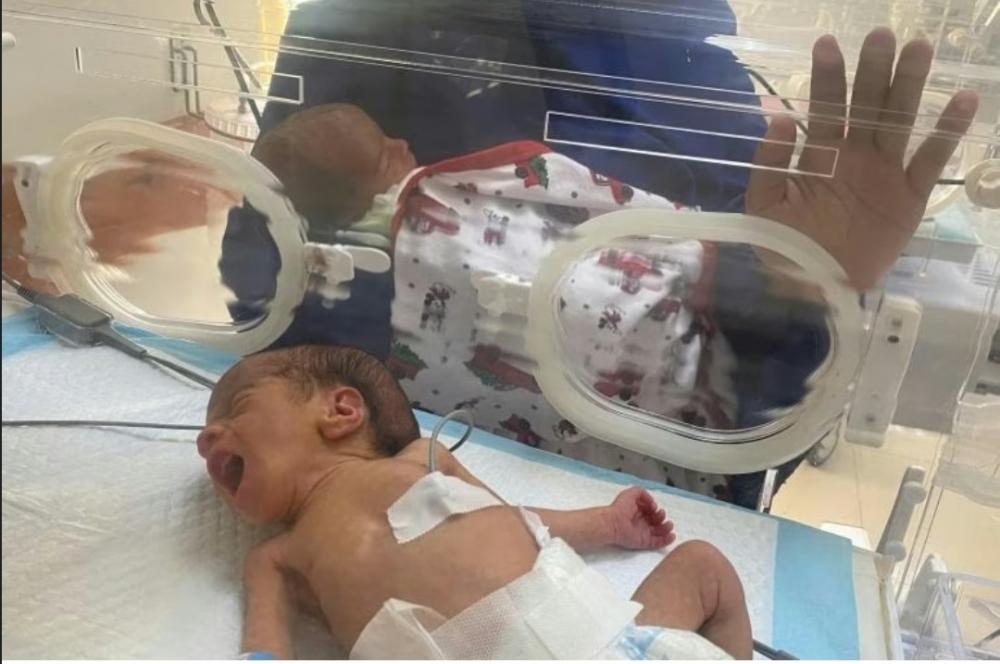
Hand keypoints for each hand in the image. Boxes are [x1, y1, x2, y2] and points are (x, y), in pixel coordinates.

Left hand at [605, 487, 675, 549]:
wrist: (613, 523)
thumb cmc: (621, 508)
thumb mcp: (631, 493)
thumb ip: (642, 493)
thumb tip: (652, 503)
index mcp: (638, 511)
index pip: (651, 510)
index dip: (655, 509)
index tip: (655, 508)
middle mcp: (641, 522)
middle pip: (656, 520)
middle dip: (661, 517)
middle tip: (660, 515)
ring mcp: (643, 533)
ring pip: (659, 532)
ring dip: (666, 528)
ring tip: (669, 525)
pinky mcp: (644, 542)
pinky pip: (657, 543)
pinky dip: (666, 540)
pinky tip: (672, 535)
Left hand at [747, 28, 978, 290]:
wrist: (811, 289)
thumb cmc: (782, 249)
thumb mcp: (763, 207)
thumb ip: (769, 163)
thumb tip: (780, 117)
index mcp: (819, 155)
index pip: (824, 107)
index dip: (827, 78)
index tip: (827, 44)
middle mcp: (854, 155)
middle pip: (867, 105)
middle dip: (873, 70)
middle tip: (881, 35)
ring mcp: (884, 173)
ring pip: (899, 122)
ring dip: (909, 86)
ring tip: (919, 49)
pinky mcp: (909, 196)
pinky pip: (930, 161)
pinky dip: (946, 132)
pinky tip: (962, 100)